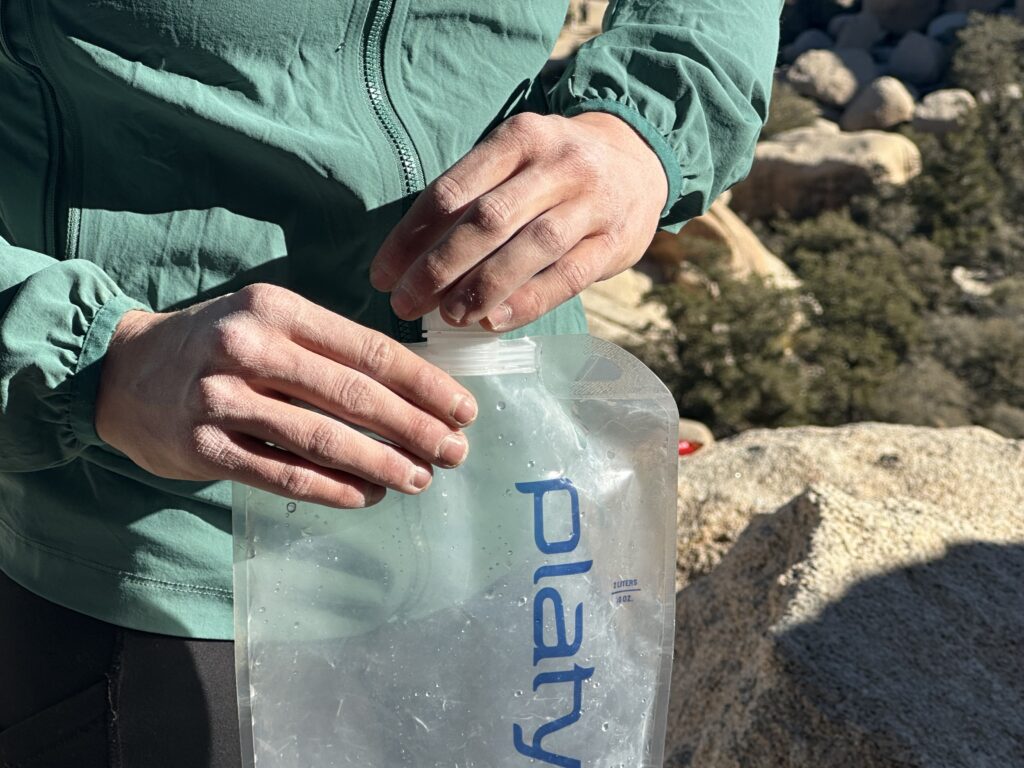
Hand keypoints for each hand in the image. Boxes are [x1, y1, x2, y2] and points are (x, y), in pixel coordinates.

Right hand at [94, 284, 477, 507]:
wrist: (120, 371)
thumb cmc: (214, 343)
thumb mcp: (267, 321)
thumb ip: (328, 347)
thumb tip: (411, 390)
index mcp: (277, 308)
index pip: (369, 350)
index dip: (424, 383)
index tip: (462, 408)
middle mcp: (249, 347)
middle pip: (353, 395)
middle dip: (415, 428)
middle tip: (456, 451)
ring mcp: (221, 399)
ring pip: (322, 438)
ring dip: (381, 464)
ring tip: (421, 479)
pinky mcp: (203, 447)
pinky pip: (282, 473)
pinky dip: (331, 489)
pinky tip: (368, 497)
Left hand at [370, 111, 667, 330]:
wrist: (640, 161)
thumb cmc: (556, 171)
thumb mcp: (516, 160)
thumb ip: (474, 197)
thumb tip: (414, 259)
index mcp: (519, 138)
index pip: (451, 191)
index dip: (410, 238)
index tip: (383, 276)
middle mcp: (556, 164)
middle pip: (486, 220)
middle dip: (438, 268)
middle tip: (406, 304)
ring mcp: (590, 202)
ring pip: (528, 248)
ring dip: (481, 288)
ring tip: (448, 317)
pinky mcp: (613, 240)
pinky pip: (567, 277)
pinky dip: (528, 302)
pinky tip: (494, 322)